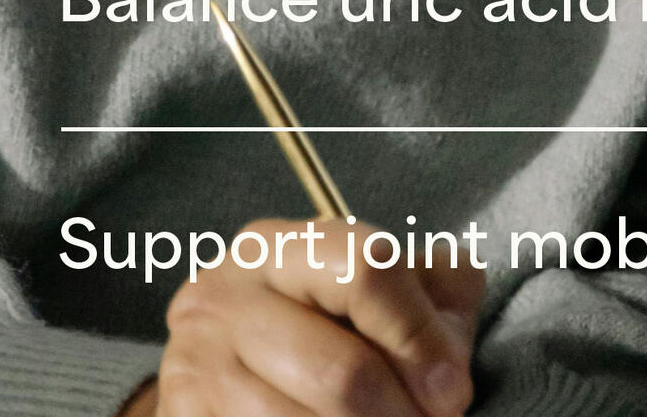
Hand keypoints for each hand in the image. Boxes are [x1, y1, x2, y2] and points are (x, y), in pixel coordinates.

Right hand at [144, 216, 481, 415]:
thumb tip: (448, 367)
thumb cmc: (322, 325)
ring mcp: (196, 365)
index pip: (367, 269)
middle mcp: (226, 297)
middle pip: (342, 370)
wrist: (229, 368)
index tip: (451, 388)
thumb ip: (433, 296)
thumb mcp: (381, 291)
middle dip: (401, 413)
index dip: (420, 336)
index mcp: (277, 246)